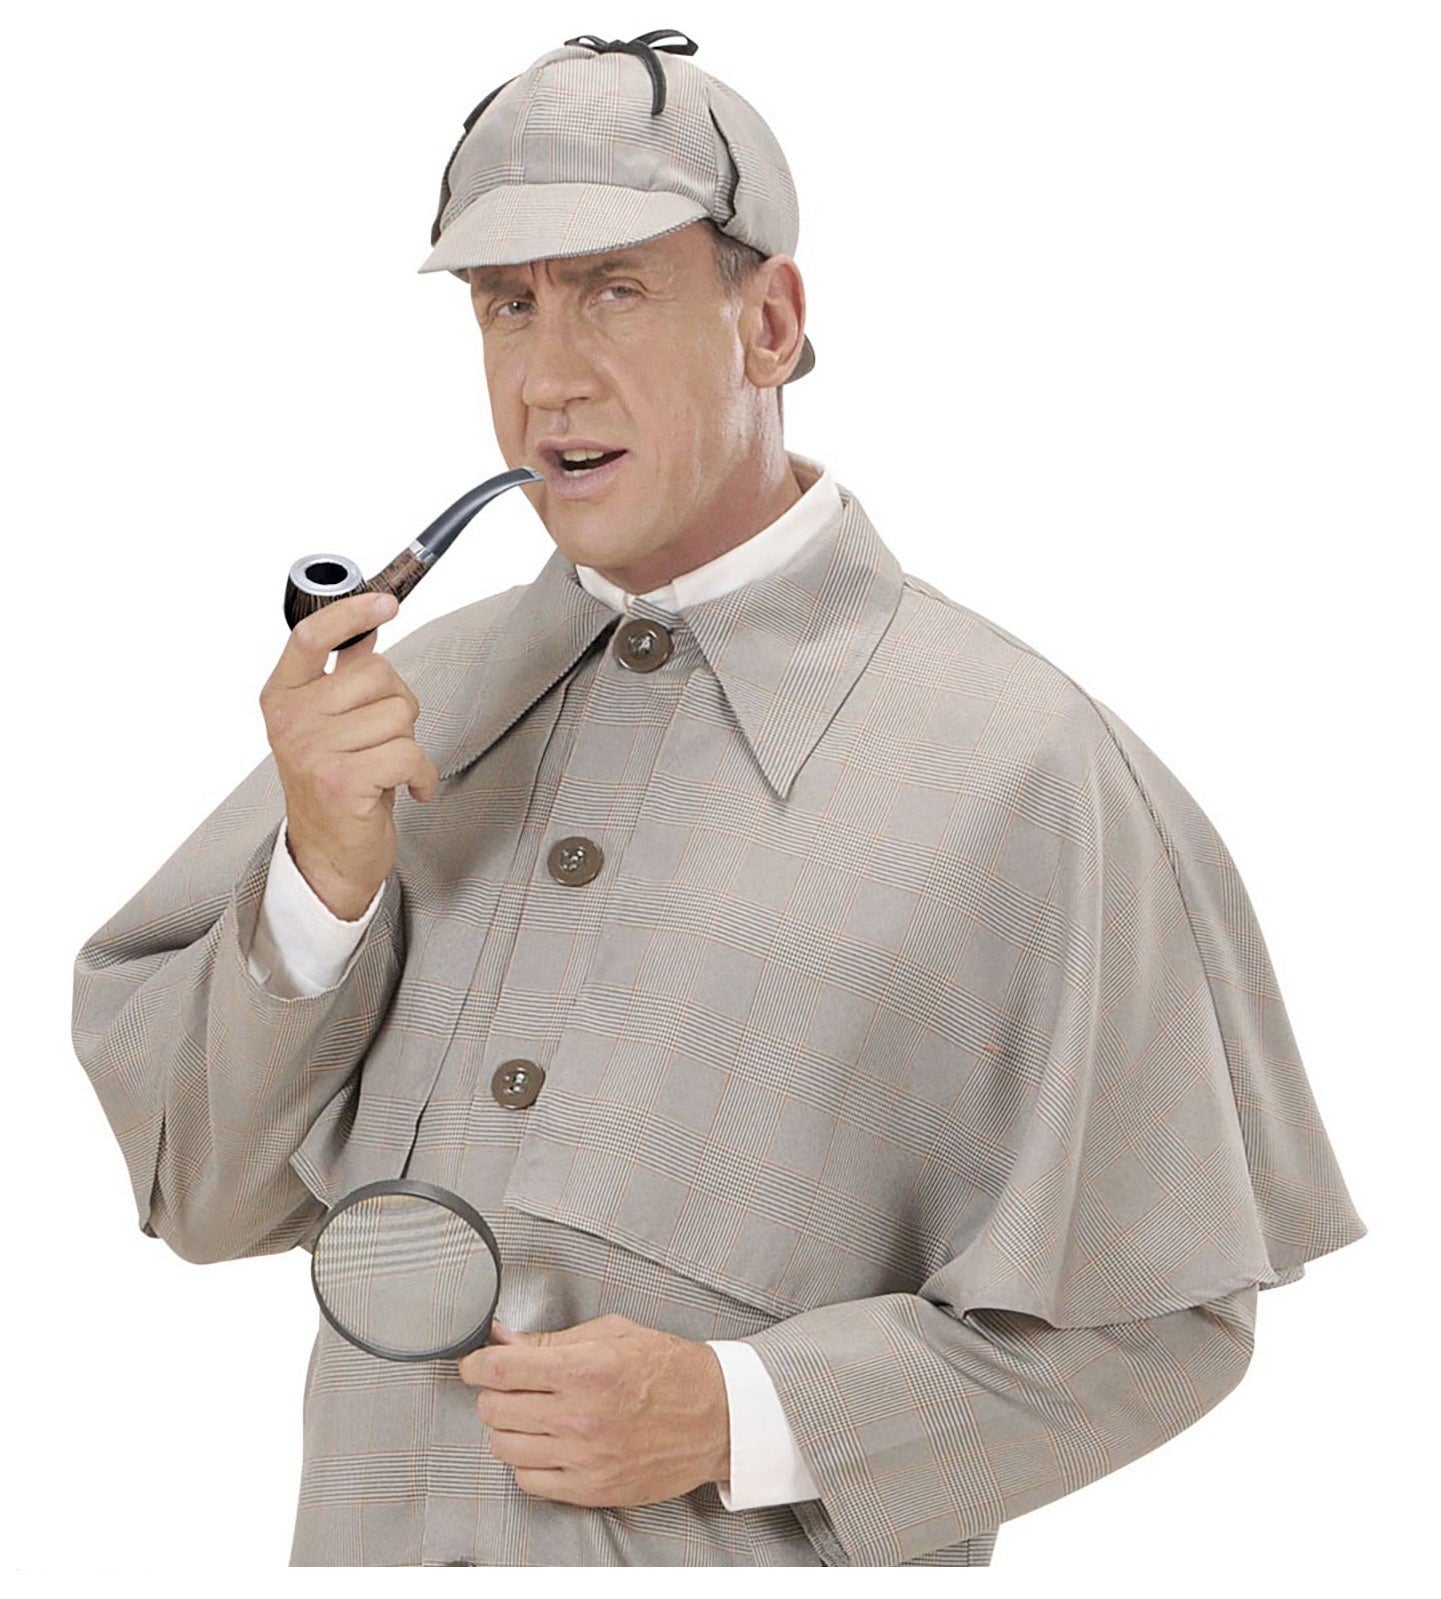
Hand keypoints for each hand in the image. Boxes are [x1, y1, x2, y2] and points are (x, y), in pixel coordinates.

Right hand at [259, 590, 439, 918]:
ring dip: (408, 743)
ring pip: (399, 714)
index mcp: (282, 697)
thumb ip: (343, 678)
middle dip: (398, 703)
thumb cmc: (336, 786)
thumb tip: (365, 630)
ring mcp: (312, 750)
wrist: (329, 856)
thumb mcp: (330, 725)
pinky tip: (411, 789)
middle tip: (383, 738)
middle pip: (377, 674)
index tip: (387, 602)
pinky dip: (423, 774)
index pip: (311, 637)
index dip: (351, 613)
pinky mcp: (341, 781)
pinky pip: (409, 753)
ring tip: (386, 767)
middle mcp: (290, 720)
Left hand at [458, 1314, 730, 1507]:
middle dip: (493, 1393)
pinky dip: (527, 1462)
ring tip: (528, 1415)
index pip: (500, 1369)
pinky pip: (529, 1480)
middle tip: (509, 1385)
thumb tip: (503, 1339)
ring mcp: (584, 1458)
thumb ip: (553, 1340)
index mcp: (586, 1369)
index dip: (476, 1364)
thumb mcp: (613, 1333)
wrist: (716, 1417)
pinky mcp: (591, 1488)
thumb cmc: (669, 1368)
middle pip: (495, 1409)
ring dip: (507, 1429)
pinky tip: (545, 1443)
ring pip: (504, 1448)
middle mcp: (580, 1416)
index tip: (474, 1364)